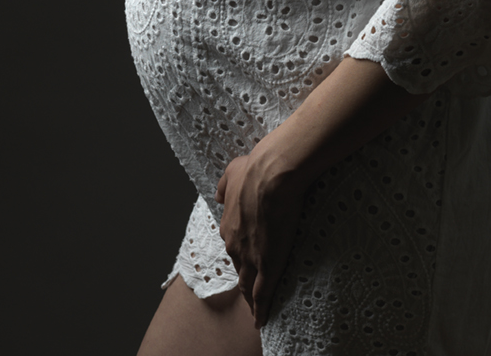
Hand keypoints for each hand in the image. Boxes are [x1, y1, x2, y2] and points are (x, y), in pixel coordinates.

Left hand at [215, 149, 304, 328]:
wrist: (272, 173)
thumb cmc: (255, 169)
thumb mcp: (232, 172)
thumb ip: (225, 186)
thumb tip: (219, 195)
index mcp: (228, 224)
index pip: (233, 246)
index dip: (240, 255)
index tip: (244, 260)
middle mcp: (235, 244)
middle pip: (239, 269)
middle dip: (243, 280)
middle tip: (249, 291)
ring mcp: (251, 256)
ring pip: (248, 285)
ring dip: (249, 299)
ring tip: (254, 311)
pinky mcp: (268, 264)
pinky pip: (262, 293)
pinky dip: (260, 309)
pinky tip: (260, 321)